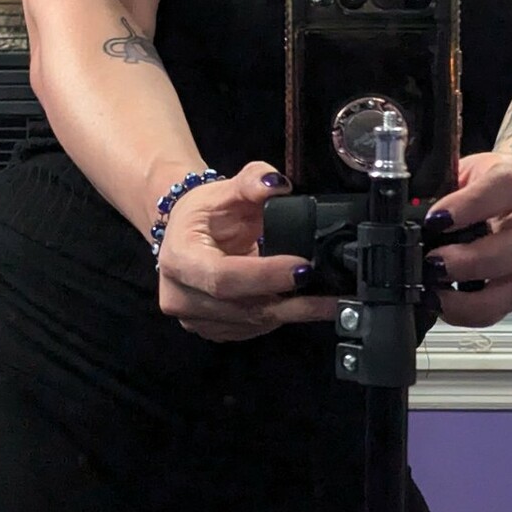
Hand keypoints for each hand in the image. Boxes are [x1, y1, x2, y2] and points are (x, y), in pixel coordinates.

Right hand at [155, 161, 338, 342]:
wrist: (184, 234)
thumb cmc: (204, 212)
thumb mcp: (225, 189)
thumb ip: (252, 182)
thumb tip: (278, 185)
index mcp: (180, 260)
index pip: (224, 277)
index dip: (265, 276)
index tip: (304, 269)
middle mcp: (180, 296)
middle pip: (242, 307)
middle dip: (290, 302)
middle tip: (332, 297)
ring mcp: (194, 319)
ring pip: (251, 323)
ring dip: (291, 313)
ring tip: (326, 301)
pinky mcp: (211, 330)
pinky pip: (251, 330)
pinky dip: (279, 317)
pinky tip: (300, 304)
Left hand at [420, 151, 511, 327]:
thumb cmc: (481, 183)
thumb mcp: (458, 169)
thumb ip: (432, 183)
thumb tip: (394, 202)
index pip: (504, 186)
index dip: (470, 206)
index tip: (434, 220)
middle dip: (474, 262)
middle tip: (434, 265)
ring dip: (474, 300)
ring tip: (436, 296)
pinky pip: (504, 308)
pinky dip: (472, 314)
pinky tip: (444, 307)